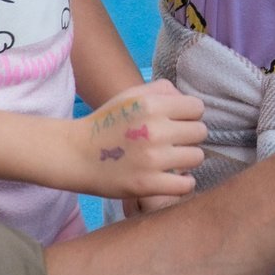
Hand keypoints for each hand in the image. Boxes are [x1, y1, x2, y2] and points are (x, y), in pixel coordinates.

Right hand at [64, 82, 207, 200]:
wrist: (74, 154)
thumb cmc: (106, 124)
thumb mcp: (130, 95)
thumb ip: (162, 90)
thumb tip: (187, 102)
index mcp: (151, 104)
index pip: (197, 108)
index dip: (189, 116)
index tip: (177, 124)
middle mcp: (154, 130)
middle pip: (200, 132)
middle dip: (189, 137)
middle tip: (172, 143)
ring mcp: (152, 159)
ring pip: (197, 157)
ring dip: (187, 160)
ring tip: (172, 160)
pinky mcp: (147, 184)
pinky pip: (186, 185)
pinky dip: (184, 183)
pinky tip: (173, 178)